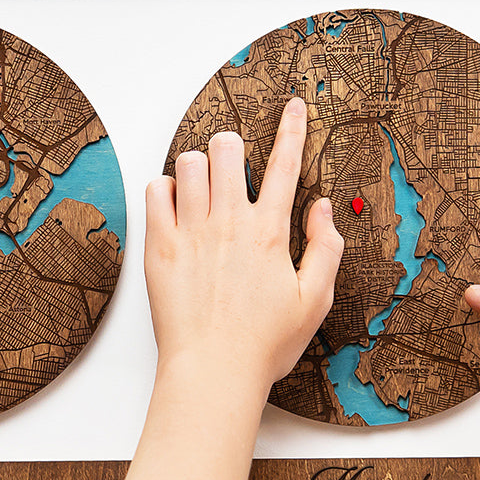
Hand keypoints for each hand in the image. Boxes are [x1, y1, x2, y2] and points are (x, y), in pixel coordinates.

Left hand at [145, 96, 343, 388]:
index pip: (285, 165)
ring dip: (199, 166)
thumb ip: (324, 248)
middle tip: (235, 165)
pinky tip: (176, 207)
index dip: (293, 128)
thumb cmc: (264, 344)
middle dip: (234, 145)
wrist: (213, 373)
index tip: (294, 106)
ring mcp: (191, 233)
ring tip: (204, 189)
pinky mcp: (160, 248)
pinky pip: (155, 192)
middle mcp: (229, 224)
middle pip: (228, 149)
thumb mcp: (315, 301)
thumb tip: (321, 207)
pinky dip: (165, 189)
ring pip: (189, 164)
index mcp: (270, 233)